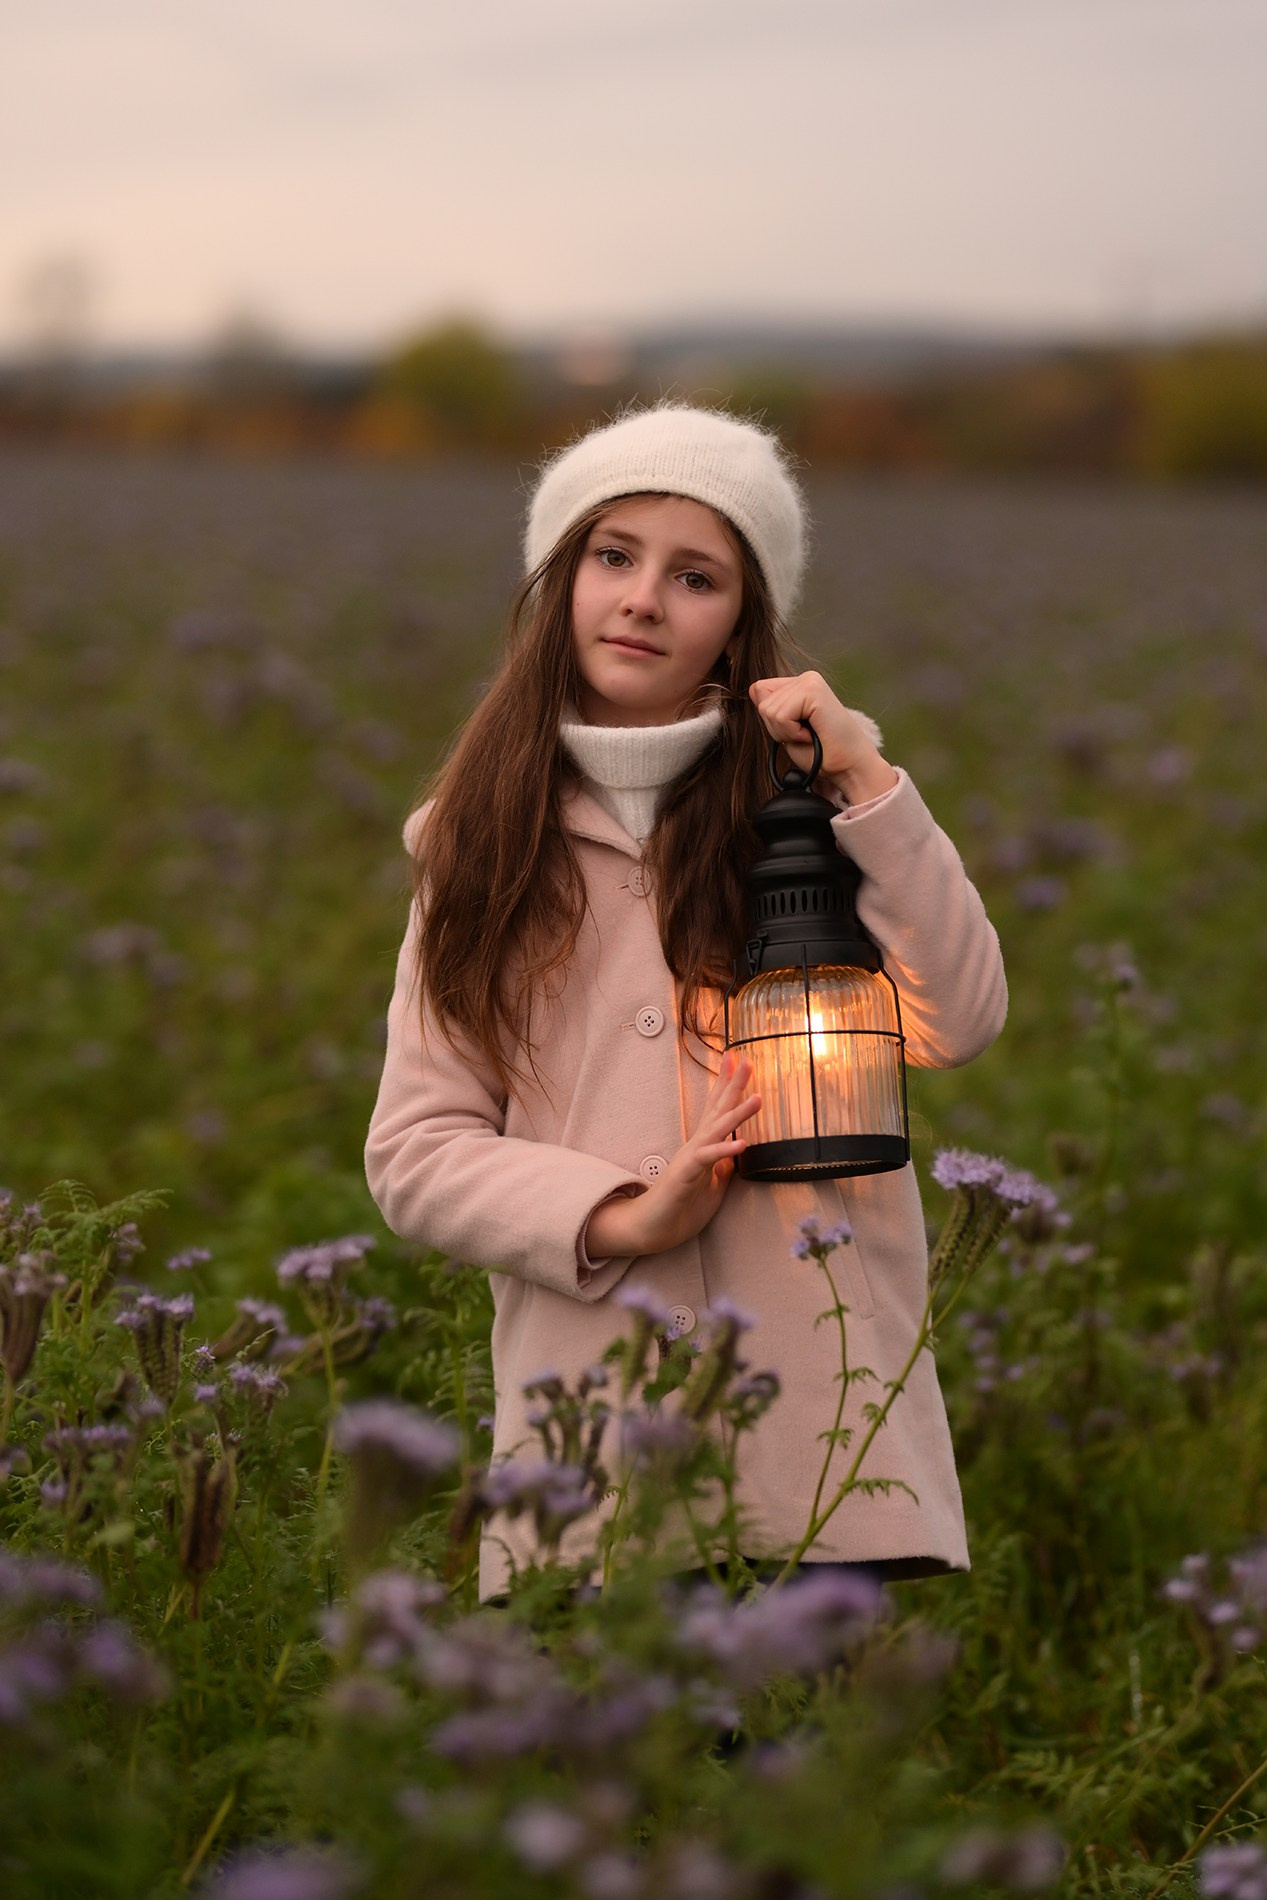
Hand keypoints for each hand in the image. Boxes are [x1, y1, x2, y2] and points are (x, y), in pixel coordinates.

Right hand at [584, 1052, 760, 1259]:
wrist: (653, 1228)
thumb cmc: (681, 1208)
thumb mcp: (712, 1186)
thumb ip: (722, 1169)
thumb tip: (736, 1158)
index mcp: (704, 1146)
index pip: (718, 1109)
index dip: (729, 1085)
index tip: (739, 1060)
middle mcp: (697, 1145)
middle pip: (717, 1109)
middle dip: (733, 1084)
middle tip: (747, 1060)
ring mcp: (691, 1157)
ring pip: (716, 1129)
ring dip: (737, 1113)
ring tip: (758, 1097)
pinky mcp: (686, 1175)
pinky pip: (707, 1159)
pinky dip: (724, 1151)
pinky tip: (742, 1143)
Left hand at [749, 672, 897, 805]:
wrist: (848, 767)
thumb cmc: (821, 754)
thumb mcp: (786, 731)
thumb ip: (773, 710)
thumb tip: (754, 688)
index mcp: (800, 685)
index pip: (759, 691)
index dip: (772, 719)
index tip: (796, 730)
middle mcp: (806, 678)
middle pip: (761, 700)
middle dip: (777, 727)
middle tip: (805, 735)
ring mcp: (810, 682)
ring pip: (768, 709)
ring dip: (786, 732)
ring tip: (809, 735)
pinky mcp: (814, 691)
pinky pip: (780, 715)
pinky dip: (792, 733)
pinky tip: (811, 734)